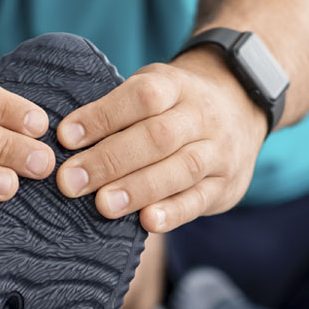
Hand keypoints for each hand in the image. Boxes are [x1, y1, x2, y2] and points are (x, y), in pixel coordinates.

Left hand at [55, 48, 268, 232]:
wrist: (242, 106)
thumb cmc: (175, 106)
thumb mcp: (153, 89)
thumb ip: (117, 112)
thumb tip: (66, 141)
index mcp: (176, 86)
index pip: (141, 97)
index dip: (102, 117)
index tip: (66, 138)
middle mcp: (202, 116)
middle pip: (157, 137)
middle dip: (110, 160)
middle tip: (71, 181)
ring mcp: (219, 152)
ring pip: (181, 169)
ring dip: (138, 188)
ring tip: (103, 205)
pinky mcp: (226, 185)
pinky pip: (200, 200)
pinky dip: (173, 212)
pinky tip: (147, 222)